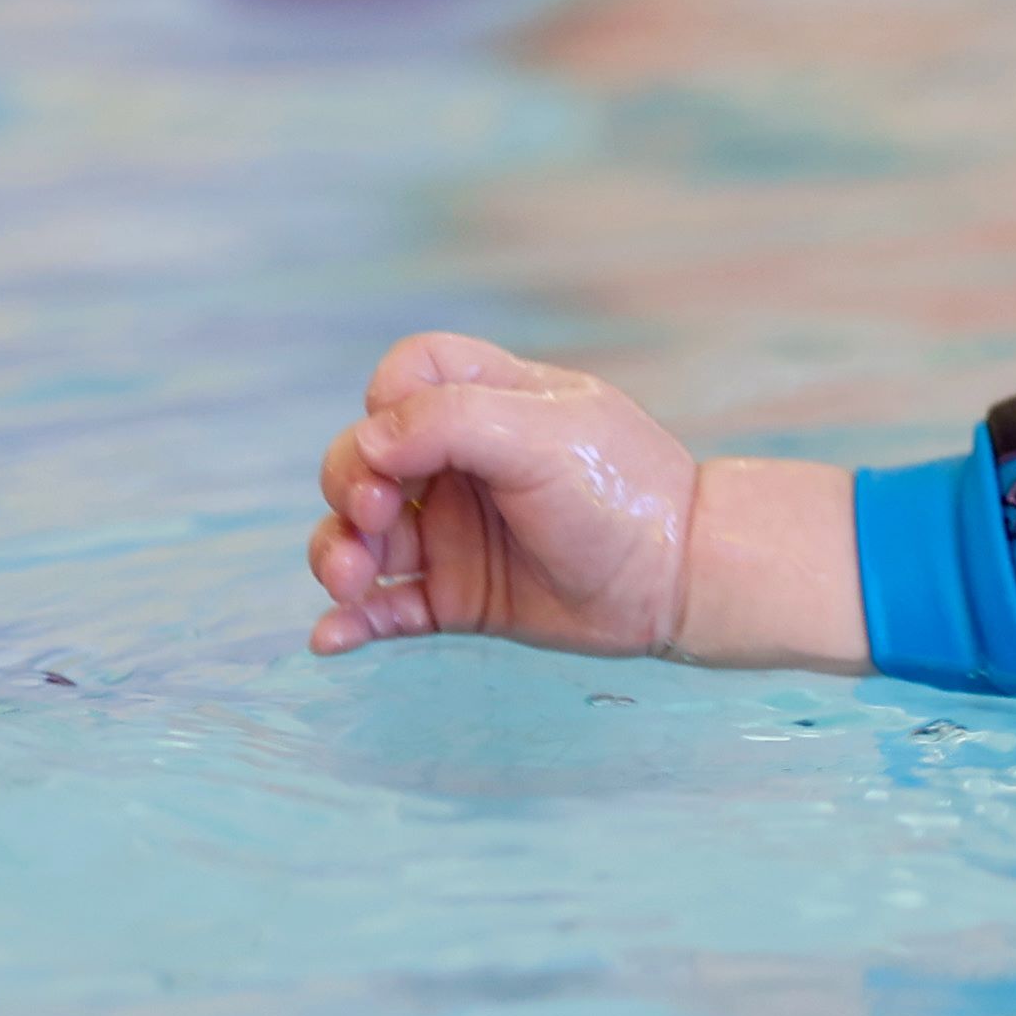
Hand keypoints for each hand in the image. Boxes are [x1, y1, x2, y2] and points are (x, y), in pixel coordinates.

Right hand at [307, 334, 703, 657]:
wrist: (682, 580)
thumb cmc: (621, 492)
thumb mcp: (542, 434)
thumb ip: (450, 421)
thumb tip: (366, 441)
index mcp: (491, 404)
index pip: (407, 378)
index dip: (386, 402)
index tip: (402, 440)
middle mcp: (463, 464)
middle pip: (363, 458)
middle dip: (347, 484)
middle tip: (374, 517)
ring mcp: (457, 532)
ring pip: (361, 537)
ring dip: (336, 555)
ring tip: (349, 583)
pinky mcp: (460, 597)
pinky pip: (387, 609)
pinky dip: (353, 622)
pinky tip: (332, 638)